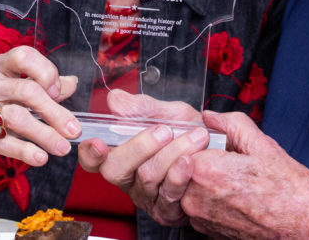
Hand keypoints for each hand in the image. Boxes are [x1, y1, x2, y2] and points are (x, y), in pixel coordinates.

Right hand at [0, 46, 78, 173]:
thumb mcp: (9, 87)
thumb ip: (41, 84)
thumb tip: (71, 83)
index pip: (24, 56)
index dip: (46, 71)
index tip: (59, 91)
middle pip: (27, 91)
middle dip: (55, 112)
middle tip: (74, 130)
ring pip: (18, 118)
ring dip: (45, 135)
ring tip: (63, 147)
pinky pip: (5, 143)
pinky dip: (26, 151)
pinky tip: (41, 157)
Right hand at [77, 90, 206, 226]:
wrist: (218, 151)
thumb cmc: (188, 133)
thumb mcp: (168, 113)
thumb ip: (142, 107)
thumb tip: (115, 99)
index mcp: (122, 154)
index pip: (93, 159)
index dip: (90, 152)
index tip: (99, 142)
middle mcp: (129, 178)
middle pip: (114, 170)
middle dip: (139, 147)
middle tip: (164, 130)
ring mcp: (147, 196)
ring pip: (146, 178)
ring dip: (172, 153)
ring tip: (196, 136)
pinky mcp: (166, 210)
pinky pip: (167, 196)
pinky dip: (181, 175)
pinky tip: (191, 161)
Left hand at [181, 111, 308, 239]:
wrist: (303, 228)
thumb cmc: (288, 191)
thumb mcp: (263, 145)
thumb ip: (232, 124)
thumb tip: (210, 116)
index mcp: (206, 170)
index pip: (182, 143)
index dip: (198, 137)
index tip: (214, 139)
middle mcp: (195, 197)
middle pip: (179, 165)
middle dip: (197, 156)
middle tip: (224, 157)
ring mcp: (199, 217)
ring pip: (185, 186)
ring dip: (200, 177)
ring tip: (230, 176)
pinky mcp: (204, 230)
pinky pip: (194, 205)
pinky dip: (205, 196)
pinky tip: (230, 193)